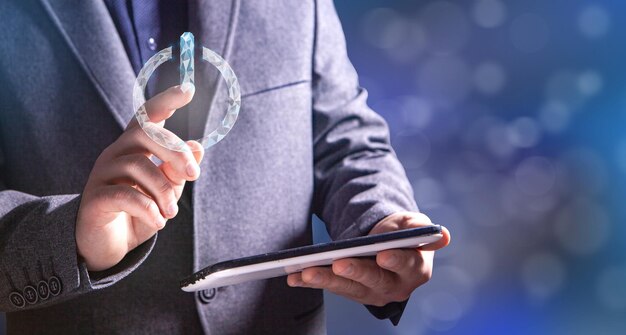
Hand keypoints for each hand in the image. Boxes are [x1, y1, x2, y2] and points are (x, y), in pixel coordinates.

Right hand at [76, 85, 203, 270]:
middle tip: (194, 175)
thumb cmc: (139, 213)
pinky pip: (125, 195)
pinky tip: (158, 222)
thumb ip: (179, 171)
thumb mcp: (166, 192)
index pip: (148, 115)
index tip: (189, 89)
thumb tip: (198, 147)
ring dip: (164, 190)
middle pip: (145, 134)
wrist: (106, 246)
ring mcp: (102, 174)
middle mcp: (116, 153)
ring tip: (172, 212)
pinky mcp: (94, 198)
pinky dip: (148, 209)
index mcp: (134, 147)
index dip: (166, 100)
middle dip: (175, 151)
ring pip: (138, 166)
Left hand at [287, 212, 450, 306]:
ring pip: (348, 288)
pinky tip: (294, 277)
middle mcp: (396, 287)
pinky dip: (312, 282)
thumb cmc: (403, 232)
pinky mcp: (353, 292)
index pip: (407, 266)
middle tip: (338, 263)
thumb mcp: (411, 223)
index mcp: (416, 269)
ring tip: (305, 272)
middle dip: (354, 272)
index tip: (383, 255)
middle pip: (374, 281)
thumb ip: (420, 227)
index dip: (396, 261)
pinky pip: (332, 287)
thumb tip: (442, 236)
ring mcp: (373, 293)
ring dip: (325, 280)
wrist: (389, 244)